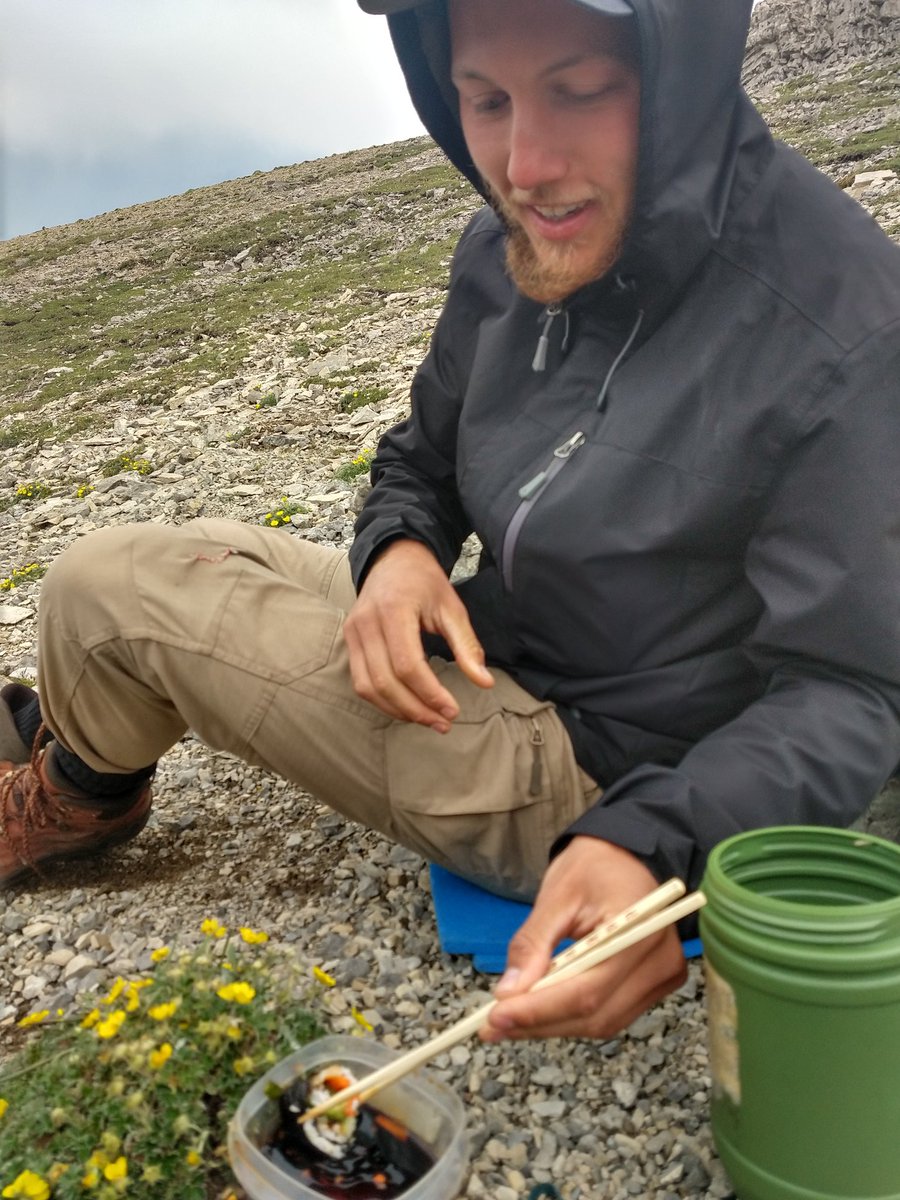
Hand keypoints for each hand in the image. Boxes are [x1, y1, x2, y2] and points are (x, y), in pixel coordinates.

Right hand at [343, 539, 493, 731]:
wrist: (393, 558)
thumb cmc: (425, 582)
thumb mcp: (452, 608)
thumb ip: (467, 646)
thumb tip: (485, 683)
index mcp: (394, 610)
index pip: (407, 664)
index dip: (429, 693)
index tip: (453, 710)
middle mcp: (366, 622)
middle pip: (385, 681)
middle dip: (416, 709)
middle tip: (443, 723)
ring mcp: (353, 632)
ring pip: (368, 687)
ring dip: (398, 710)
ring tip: (428, 720)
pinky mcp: (349, 640)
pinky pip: (360, 681)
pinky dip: (382, 701)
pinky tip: (407, 707)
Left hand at [482, 836, 686, 1040]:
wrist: (628, 855)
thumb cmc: (595, 866)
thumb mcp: (556, 895)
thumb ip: (533, 943)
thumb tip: (509, 992)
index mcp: (638, 930)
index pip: (587, 991)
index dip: (539, 1011)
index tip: (495, 1017)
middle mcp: (660, 961)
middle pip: (595, 1015)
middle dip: (539, 1023)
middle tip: (491, 1025)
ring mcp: (663, 976)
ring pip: (602, 1022)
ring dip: (553, 1025)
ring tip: (509, 1020)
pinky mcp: (656, 984)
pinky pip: (611, 1014)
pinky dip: (572, 1016)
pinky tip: (540, 1010)